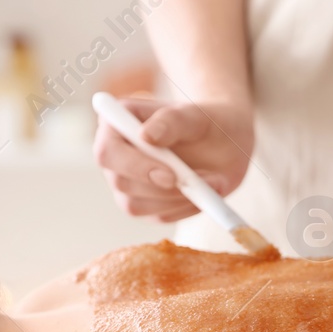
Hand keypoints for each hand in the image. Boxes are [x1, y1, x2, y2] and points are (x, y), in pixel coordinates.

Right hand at [93, 97, 253, 221]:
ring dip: (176, 199)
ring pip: (136, 206)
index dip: (134, 167)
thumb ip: (171, 120)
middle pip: (120, 182)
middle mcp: (116, 155)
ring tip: (212, 180)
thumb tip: (146, 136)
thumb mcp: (196, 115)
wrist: (224, 142)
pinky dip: (185, 208)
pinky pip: (158, 216)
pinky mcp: (144, 204)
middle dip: (160, 188)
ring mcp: (127, 182)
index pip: (108, 151)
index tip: (170, 175)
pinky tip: (205, 192)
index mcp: (118, 123)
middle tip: (199, 182)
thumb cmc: (207, 121)